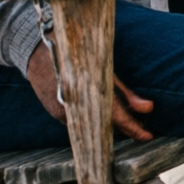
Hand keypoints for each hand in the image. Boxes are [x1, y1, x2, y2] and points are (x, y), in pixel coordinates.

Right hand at [24, 41, 157, 140]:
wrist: (34, 48)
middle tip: (144, 132)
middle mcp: (72, 105)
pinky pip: (80, 123)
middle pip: (104, 126)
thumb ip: (124, 91)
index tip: (147, 136)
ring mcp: (61, 112)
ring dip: (110, 128)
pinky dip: (95, 122)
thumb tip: (148, 108)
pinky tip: (108, 120)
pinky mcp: (55, 112)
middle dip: (125, 130)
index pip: (113, 115)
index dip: (132, 127)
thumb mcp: (103, 67)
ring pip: (92, 127)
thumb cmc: (73, 51)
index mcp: (86, 90)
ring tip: (130, 126)